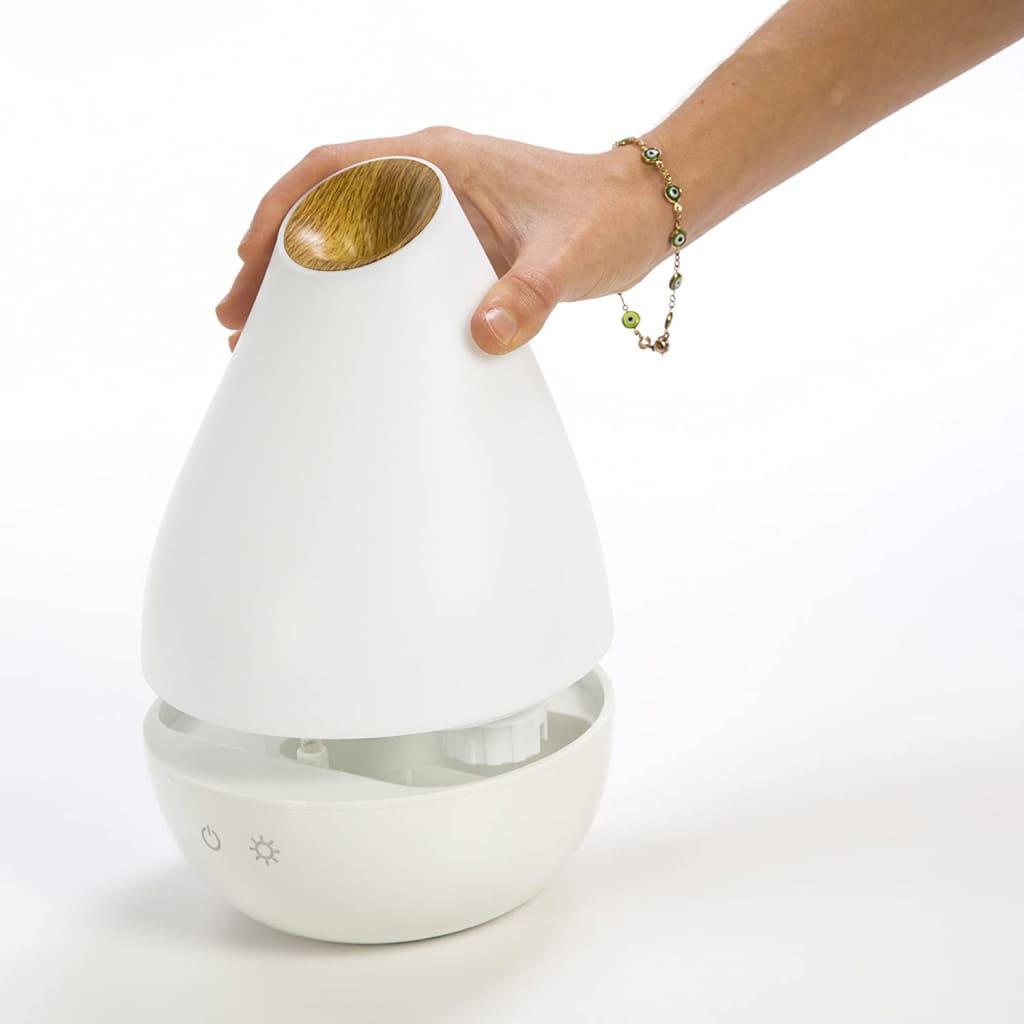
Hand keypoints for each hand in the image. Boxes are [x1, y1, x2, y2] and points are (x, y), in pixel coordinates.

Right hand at [216, 127, 669, 353]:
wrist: (641, 211)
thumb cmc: (606, 219)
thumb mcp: (570, 258)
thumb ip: (530, 295)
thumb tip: (481, 335)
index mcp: (439, 160)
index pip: (333, 170)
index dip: (281, 212)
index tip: (248, 263)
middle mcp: (427, 175)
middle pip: (323, 204)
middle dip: (274, 259)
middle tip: (237, 320)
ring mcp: (436, 206)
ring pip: (345, 231)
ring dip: (302, 277)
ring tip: (264, 334)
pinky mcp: (449, 238)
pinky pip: (378, 254)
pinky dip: (344, 286)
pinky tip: (329, 327)